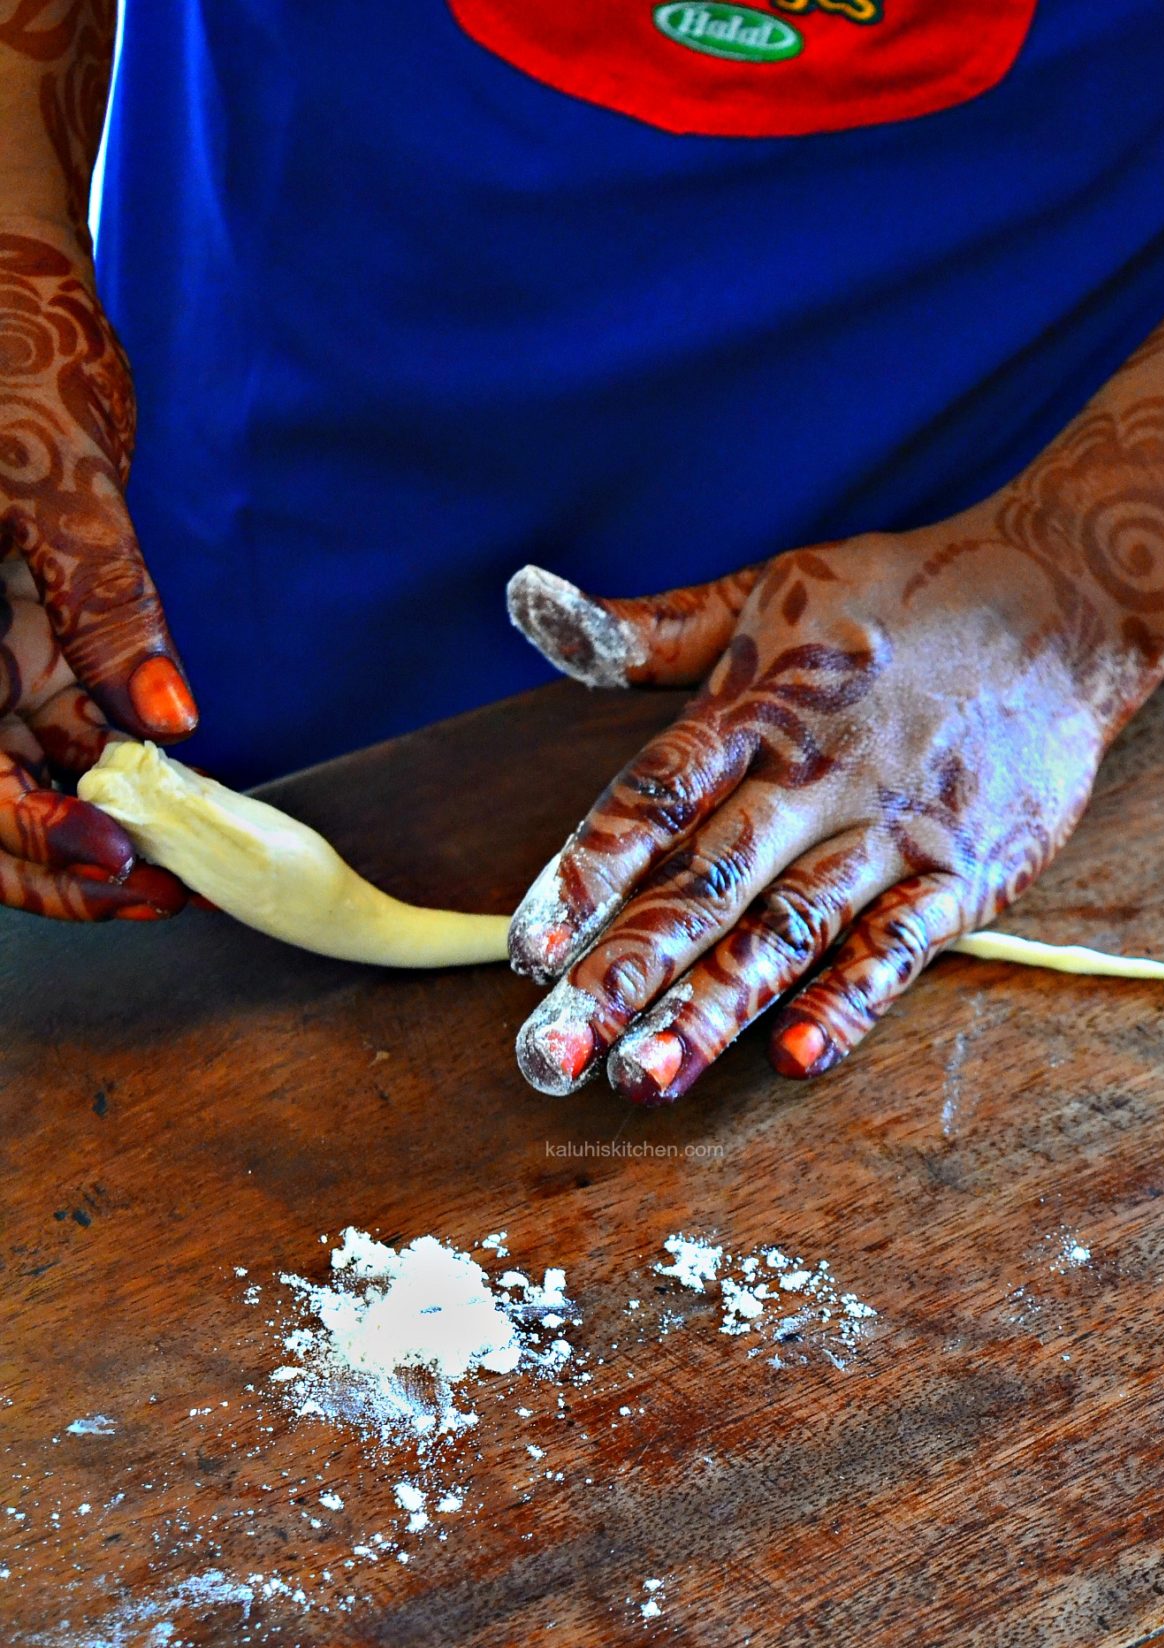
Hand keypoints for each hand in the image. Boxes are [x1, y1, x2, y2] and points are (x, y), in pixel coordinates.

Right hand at [0, 226, 194, 919]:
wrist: (8, 279)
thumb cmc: (7, 348)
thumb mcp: (57, 477)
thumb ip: (104, 603)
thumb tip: (164, 717)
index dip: (27, 838)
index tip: (117, 865)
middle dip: (64, 855)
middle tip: (161, 891)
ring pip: (21, 762)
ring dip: (97, 815)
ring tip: (184, 857)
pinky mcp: (17, 623)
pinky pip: (53, 710)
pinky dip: (109, 753)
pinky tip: (169, 785)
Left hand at [505, 510, 1107, 1101]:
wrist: (1061, 601)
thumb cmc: (893, 602)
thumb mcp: (768, 590)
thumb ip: (654, 629)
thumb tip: (539, 607)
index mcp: (751, 713)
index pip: (654, 800)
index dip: (589, 873)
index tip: (530, 948)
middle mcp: (811, 778)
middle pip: (705, 884)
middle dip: (625, 973)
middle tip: (551, 1056)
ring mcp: (890, 829)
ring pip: (790, 928)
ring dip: (715, 1007)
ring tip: (644, 1076)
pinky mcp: (964, 870)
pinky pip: (901, 943)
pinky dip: (852, 998)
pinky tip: (798, 1059)